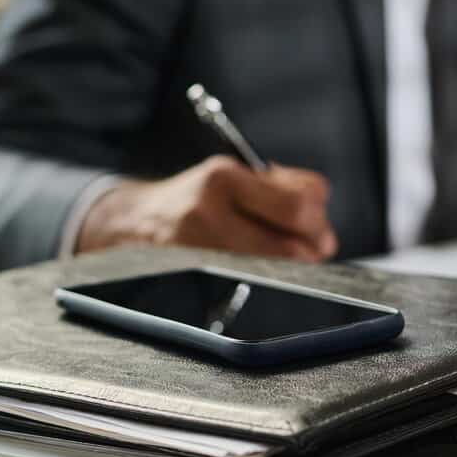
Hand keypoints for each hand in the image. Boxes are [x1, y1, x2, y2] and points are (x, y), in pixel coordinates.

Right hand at [77, 156, 337, 260]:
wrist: (135, 223)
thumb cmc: (197, 198)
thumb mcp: (233, 177)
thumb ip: (281, 188)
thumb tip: (322, 221)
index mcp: (225, 176)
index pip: (299, 201)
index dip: (319, 215)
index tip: (319, 221)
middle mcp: (210, 208)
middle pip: (293, 236)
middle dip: (314, 244)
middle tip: (318, 247)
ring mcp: (200, 245)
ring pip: (276, 264)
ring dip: (295, 262)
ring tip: (292, 257)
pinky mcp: (195, 275)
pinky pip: (251, 280)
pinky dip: (269, 274)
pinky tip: (266, 268)